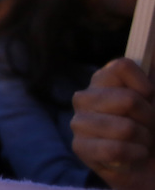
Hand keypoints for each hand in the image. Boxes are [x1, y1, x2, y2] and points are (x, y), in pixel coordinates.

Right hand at [71, 58, 154, 189]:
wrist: (149, 168)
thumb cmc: (153, 130)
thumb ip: (152, 78)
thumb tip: (153, 59)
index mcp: (102, 81)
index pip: (121, 66)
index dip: (145, 85)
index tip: (150, 97)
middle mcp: (85, 97)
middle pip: (128, 99)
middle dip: (149, 119)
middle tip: (147, 128)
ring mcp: (79, 122)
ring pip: (125, 127)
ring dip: (144, 141)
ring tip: (140, 144)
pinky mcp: (80, 147)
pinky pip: (115, 148)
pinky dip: (134, 155)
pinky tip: (132, 157)